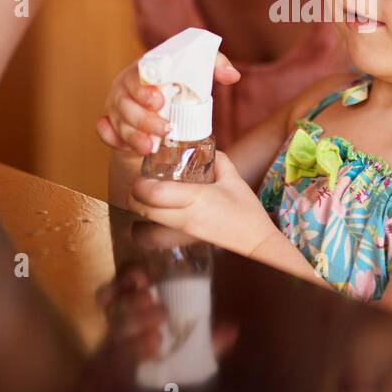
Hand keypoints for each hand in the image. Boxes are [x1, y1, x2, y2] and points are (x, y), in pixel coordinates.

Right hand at [97, 54, 239, 155]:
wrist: (162, 100)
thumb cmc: (178, 82)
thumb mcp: (196, 71)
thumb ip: (214, 65)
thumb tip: (232, 75)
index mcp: (142, 71)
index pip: (136, 76)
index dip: (144, 90)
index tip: (159, 100)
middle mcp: (125, 88)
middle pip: (126, 103)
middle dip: (144, 119)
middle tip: (165, 130)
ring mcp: (117, 108)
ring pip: (118, 122)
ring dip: (132, 136)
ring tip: (150, 148)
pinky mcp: (113, 124)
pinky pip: (106, 133)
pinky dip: (112, 140)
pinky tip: (125, 148)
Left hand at [128, 151, 275, 256]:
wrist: (256, 241)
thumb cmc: (247, 211)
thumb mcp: (234, 179)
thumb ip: (218, 160)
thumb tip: (205, 149)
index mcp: (197, 197)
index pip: (155, 194)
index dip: (140, 185)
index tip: (141, 176)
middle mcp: (186, 217)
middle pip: (144, 210)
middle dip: (134, 198)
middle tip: (139, 186)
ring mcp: (184, 233)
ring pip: (146, 228)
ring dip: (139, 215)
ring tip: (144, 202)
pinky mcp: (185, 242)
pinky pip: (157, 238)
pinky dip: (149, 229)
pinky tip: (155, 218)